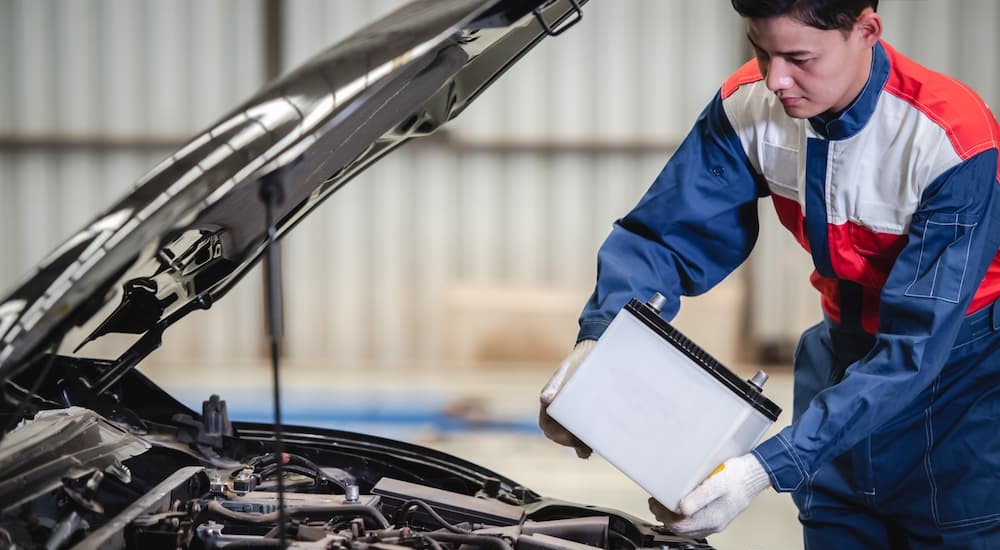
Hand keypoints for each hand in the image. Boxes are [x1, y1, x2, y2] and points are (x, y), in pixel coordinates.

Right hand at [538, 340, 595, 458]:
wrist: (594, 354)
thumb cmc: (579, 362)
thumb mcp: (568, 372)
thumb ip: (556, 385)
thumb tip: (545, 399)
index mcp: (550, 401)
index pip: (548, 426)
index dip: (558, 435)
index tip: (572, 438)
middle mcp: (557, 409)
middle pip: (557, 434)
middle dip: (569, 442)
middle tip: (584, 446)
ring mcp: (570, 413)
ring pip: (568, 434)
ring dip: (577, 444)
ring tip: (589, 449)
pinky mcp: (583, 414)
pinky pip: (579, 432)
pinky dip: (583, 443)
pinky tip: (590, 448)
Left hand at [648, 453, 770, 537]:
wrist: (754, 475)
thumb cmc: (738, 476)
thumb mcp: (716, 483)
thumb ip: (698, 497)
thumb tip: (682, 508)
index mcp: (712, 518)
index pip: (680, 525)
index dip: (663, 515)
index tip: (656, 503)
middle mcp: (714, 523)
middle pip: (682, 528)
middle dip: (665, 516)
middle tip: (656, 503)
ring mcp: (716, 521)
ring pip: (688, 528)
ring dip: (673, 518)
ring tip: (664, 504)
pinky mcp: (717, 516)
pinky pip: (696, 524)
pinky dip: (684, 517)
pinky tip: (680, 508)